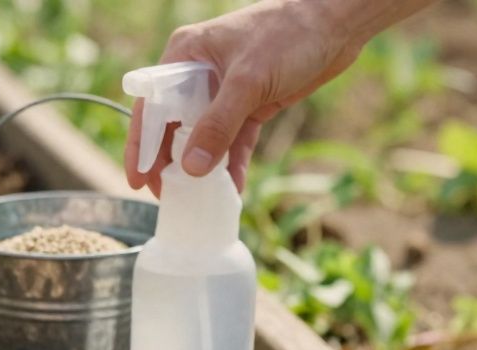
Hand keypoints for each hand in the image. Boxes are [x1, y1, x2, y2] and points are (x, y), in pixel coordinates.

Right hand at [126, 0, 366, 194]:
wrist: (339, 22)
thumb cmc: (289, 33)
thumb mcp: (248, 80)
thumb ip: (218, 125)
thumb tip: (192, 169)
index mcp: (185, 56)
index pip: (150, 107)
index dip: (141, 146)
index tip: (137, 180)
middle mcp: (198, 73)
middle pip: (172, 126)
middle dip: (169, 163)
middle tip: (166, 196)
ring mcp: (225, 90)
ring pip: (203, 137)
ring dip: (201, 168)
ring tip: (195, 200)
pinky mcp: (251, 103)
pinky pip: (234, 140)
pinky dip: (232, 164)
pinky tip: (230, 189)